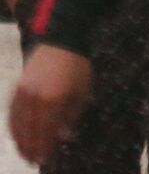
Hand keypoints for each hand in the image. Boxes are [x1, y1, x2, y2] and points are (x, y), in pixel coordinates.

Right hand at [9, 45, 90, 163]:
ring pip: (18, 121)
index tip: (43, 158)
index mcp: (54, 100)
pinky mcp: (18, 86)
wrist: (62, 43)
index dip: (44, 146)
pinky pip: (12, 110)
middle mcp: (36, 98)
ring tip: (22, 152)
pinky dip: (13, 124)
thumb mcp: (81, 93)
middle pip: (30, 128)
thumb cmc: (78, 69)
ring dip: (19, 139)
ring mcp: (24, 92)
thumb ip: (71, 116)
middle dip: (30, 147)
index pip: (46, 130)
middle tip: (32, 161)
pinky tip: (15, 133)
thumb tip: (62, 136)